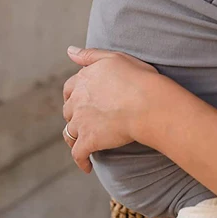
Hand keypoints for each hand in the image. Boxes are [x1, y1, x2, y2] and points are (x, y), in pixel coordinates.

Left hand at [62, 46, 162, 172]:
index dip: (74, 96)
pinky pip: (78, 155)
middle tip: (87, 122)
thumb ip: (89, 55)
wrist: (148, 104)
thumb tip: (69, 50)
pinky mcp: (89, 141)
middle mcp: (77, 100)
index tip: (81, 102)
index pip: (69, 89)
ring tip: (86, 144)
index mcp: (83, 80)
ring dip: (76, 138)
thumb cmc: (138, 78)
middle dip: (75, 116)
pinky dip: (81, 161)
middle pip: (68, 111)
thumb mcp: (113, 58)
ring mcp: (81, 122)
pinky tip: (87, 166)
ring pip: (70, 133)